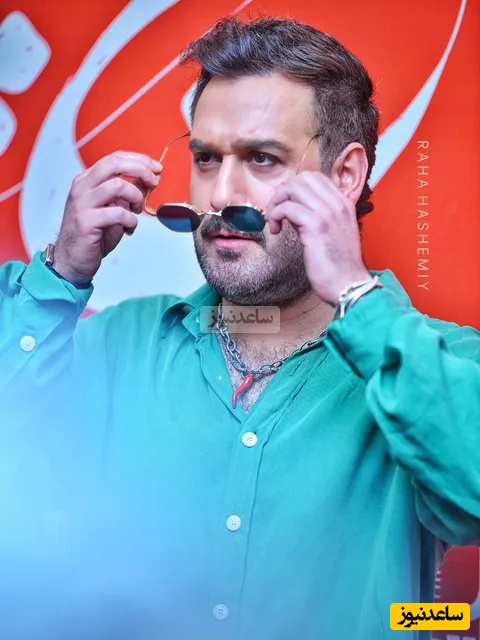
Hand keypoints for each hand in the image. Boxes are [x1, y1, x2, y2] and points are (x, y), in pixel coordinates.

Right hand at [53, 151, 161, 284]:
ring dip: (136, 197)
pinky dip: (131, 220)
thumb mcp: (115, 208)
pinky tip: (129, 229)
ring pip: (117, 186)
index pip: (115, 158)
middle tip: (154, 180)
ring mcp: (82, 204)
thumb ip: (129, 192)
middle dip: (140, 169)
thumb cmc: (94, 235)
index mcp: (88, 180)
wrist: (72, 260)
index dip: (139, 160)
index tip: (156, 168)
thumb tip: (149, 178)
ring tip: (138, 210)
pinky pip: (117, 213)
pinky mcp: (86, 222)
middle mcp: (82, 187)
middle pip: (114, 164)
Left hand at [265, 171, 371, 305]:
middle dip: (284, 192)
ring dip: (277, 203)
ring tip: (274, 222)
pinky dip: (275, 216)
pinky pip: (287, 208)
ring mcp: (328, 213)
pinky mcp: (316, 226)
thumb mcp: (333, 234)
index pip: (315, 177)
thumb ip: (318, 217)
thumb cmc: (339, 266)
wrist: (348, 285)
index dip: (295, 188)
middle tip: (277, 213)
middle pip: (302, 178)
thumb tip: (294, 210)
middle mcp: (337, 204)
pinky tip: (276, 230)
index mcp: (344, 203)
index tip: (287, 206)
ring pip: (293, 188)